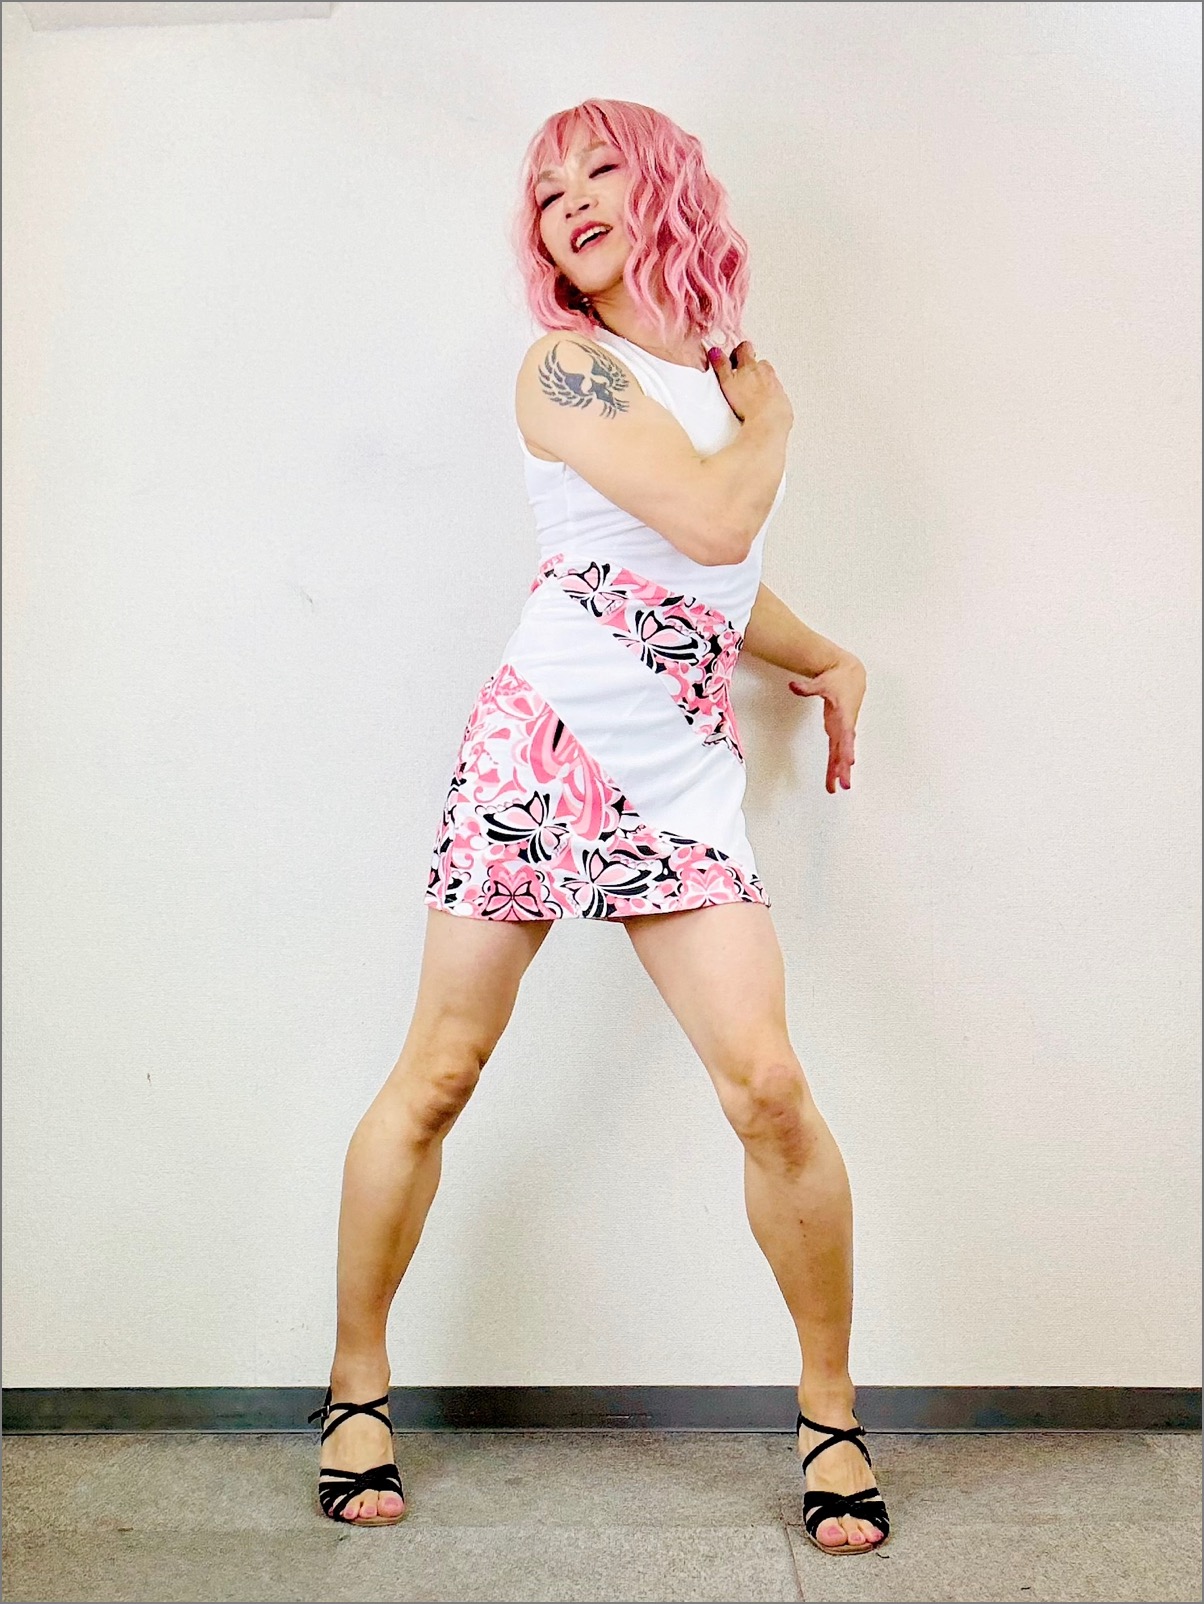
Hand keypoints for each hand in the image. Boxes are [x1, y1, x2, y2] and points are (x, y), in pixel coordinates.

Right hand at [708, 340, 793, 430]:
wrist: (769, 420)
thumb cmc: (748, 403)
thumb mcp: (727, 382)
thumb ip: (721, 366)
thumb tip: (715, 352)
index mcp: (750, 364)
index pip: (744, 347)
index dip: (737, 352)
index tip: (732, 361)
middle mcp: (765, 371)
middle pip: (758, 362)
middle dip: (750, 368)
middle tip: (741, 380)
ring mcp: (775, 383)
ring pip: (768, 376)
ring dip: (760, 381)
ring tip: (750, 395)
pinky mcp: (782, 397)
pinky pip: (775, 392)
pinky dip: (769, 395)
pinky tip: (761, 405)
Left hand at [788, 656, 864, 792]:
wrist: (851, 675)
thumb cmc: (839, 679)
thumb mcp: (822, 681)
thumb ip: (808, 687)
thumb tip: (793, 686)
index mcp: (845, 714)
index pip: (847, 734)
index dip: (848, 748)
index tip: (849, 762)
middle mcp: (845, 726)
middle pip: (845, 749)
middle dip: (845, 767)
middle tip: (845, 784)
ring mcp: (842, 730)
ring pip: (841, 754)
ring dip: (839, 771)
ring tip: (836, 789)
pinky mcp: (838, 732)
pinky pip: (836, 752)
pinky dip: (834, 765)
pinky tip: (833, 779)